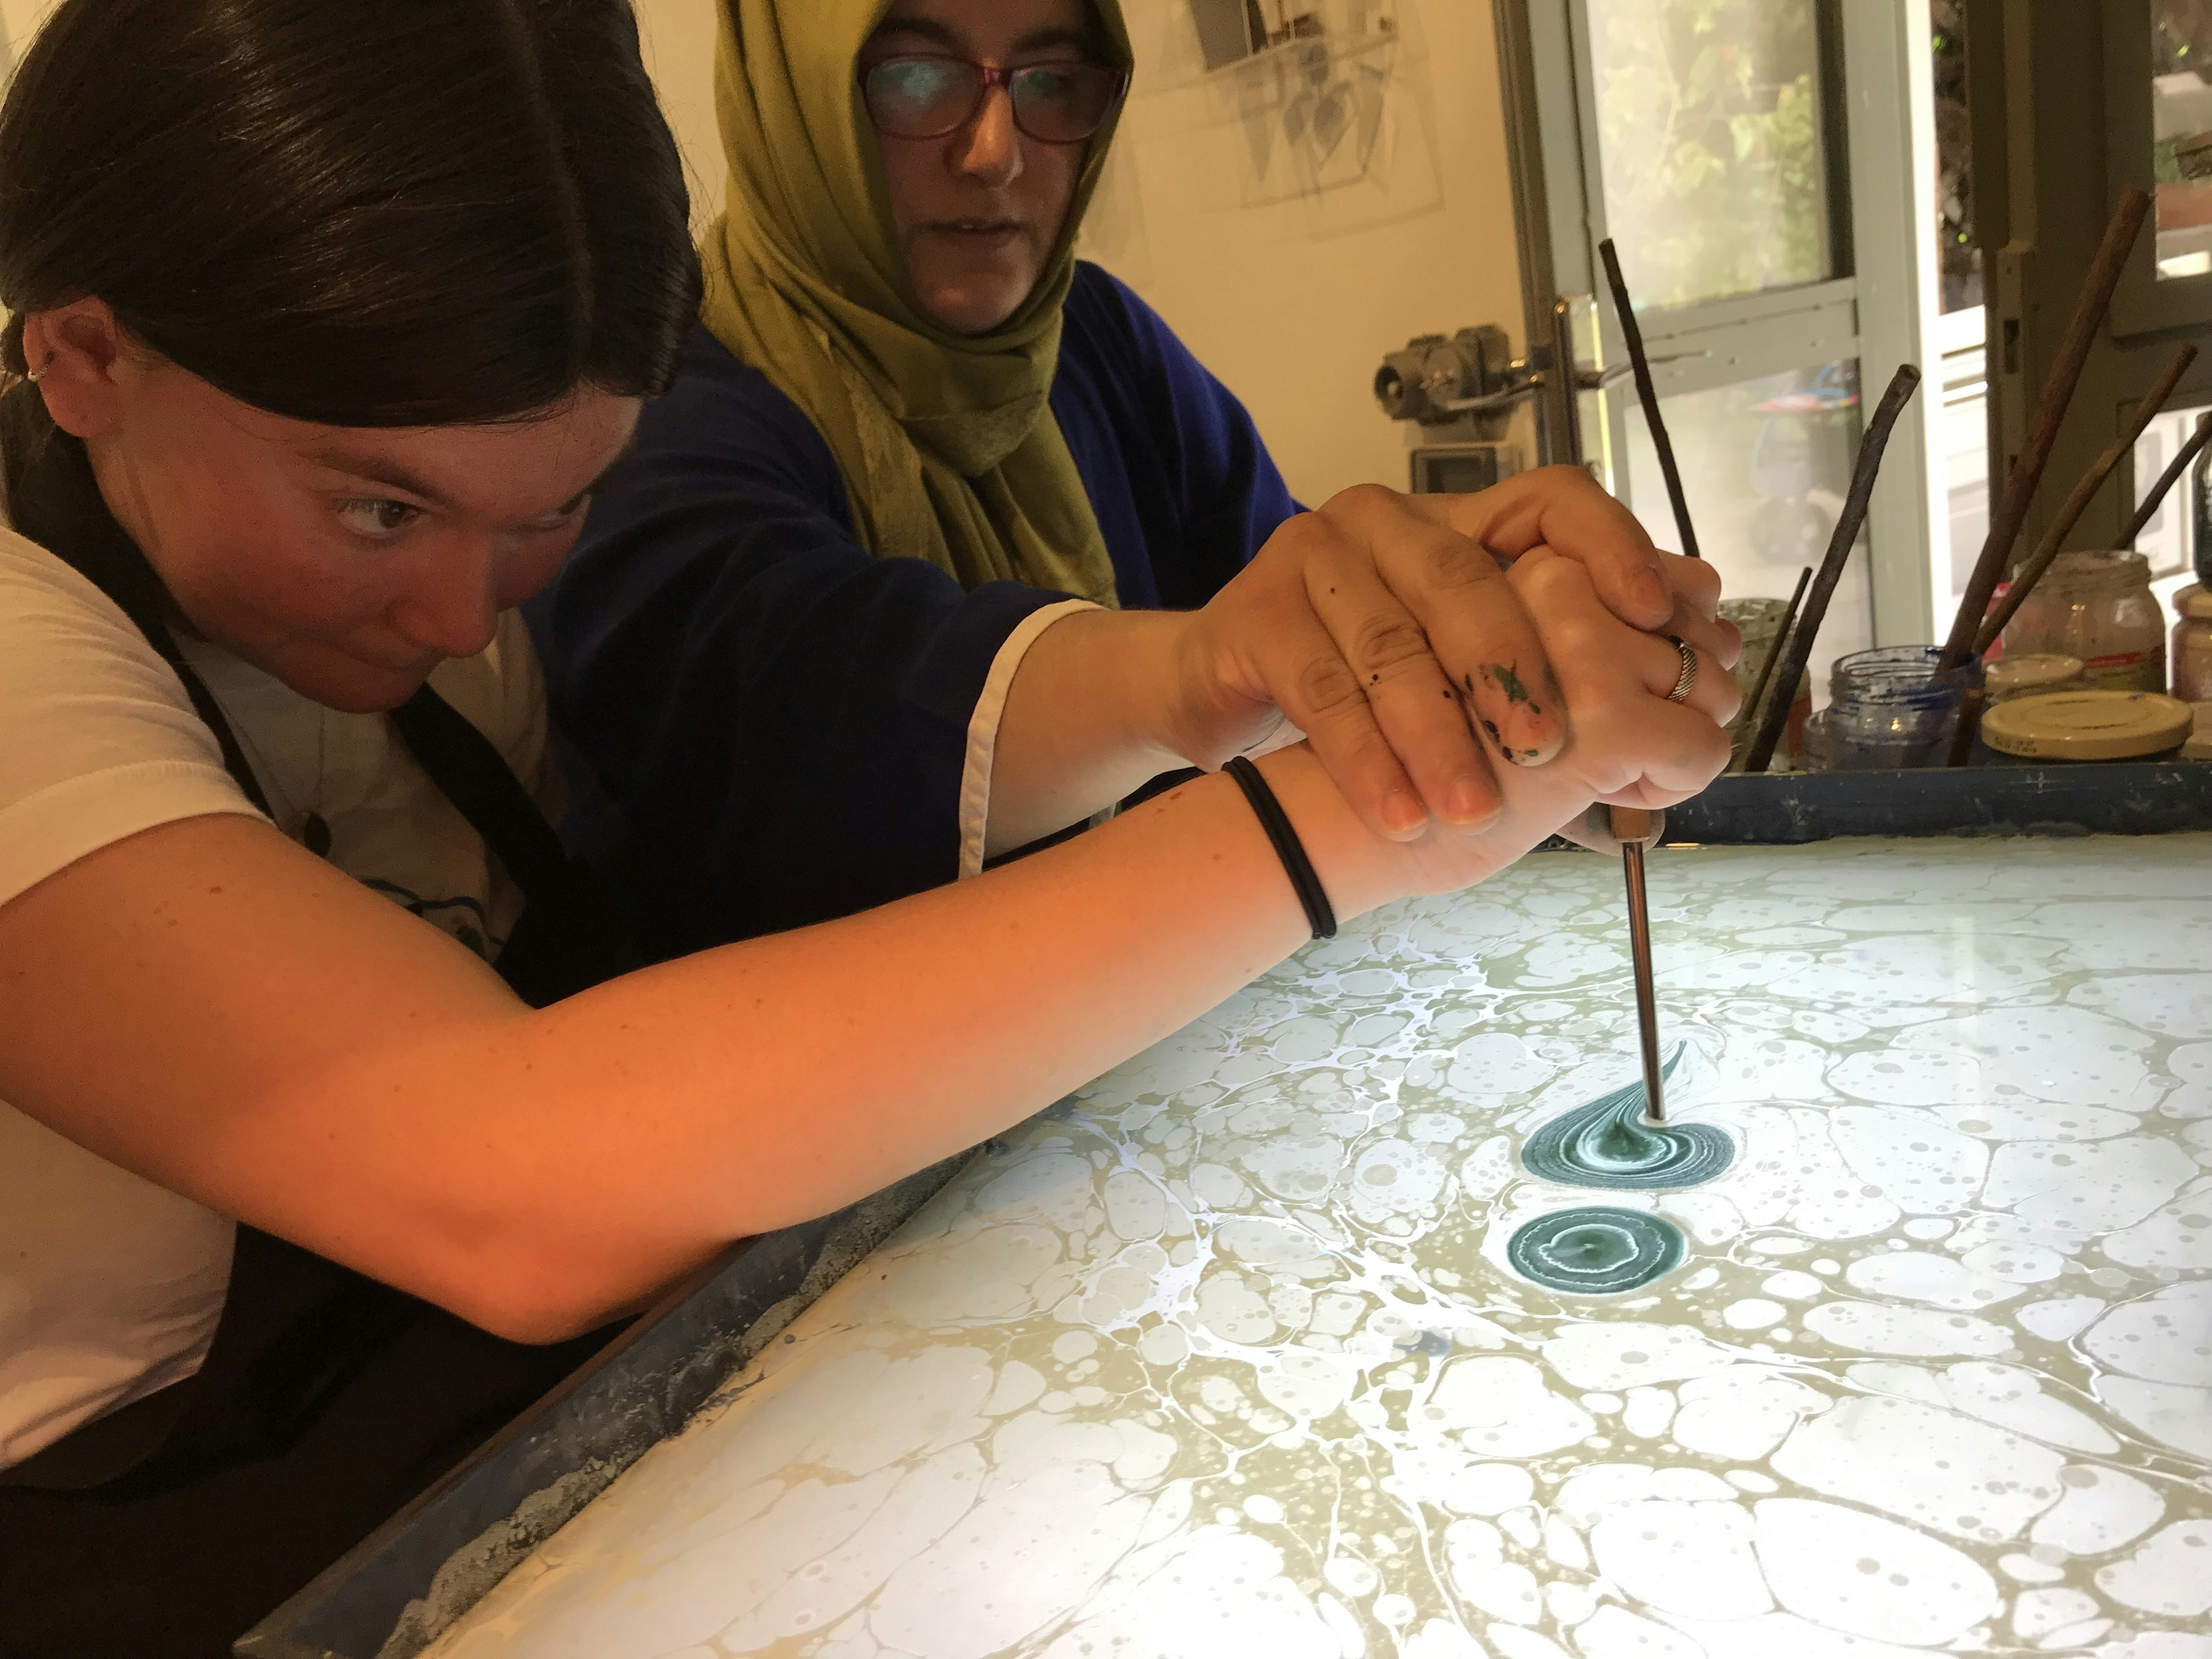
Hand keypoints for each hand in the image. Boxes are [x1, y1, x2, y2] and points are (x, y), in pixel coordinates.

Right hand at [1163, 469, 1738, 842]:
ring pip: (1387, 643)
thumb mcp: (1468, 664)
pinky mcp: (1253, 612)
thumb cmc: (1368, 691)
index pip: (1551, 500)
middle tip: (1544, 750)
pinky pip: (1317, 687)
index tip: (1657, 613)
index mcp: (1455, 521)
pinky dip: (1362, 759)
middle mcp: (1383, 521)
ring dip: (1433, 735)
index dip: (1611, 546)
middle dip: (1510, 670)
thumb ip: (1568, 646)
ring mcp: (1312, 557)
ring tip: (1467, 811)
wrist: (1227, 698)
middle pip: (1463, 578)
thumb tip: (1699, 625)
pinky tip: (1397, 817)